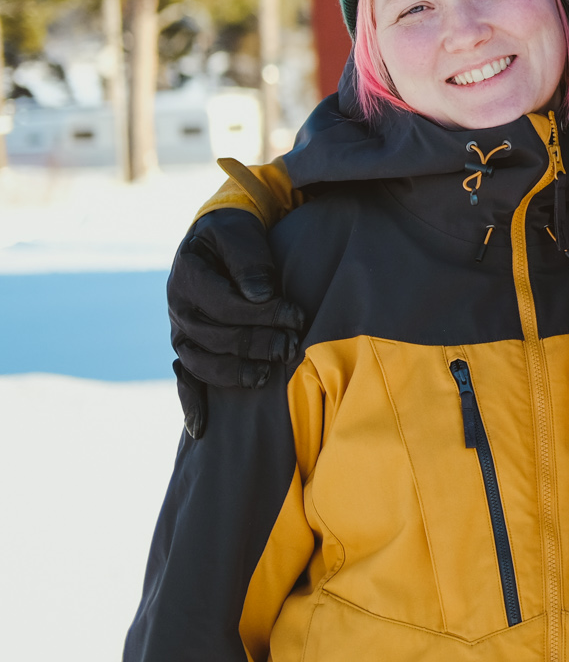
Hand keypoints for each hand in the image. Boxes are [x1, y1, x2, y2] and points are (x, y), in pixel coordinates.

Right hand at [167, 209, 304, 394]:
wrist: (217, 239)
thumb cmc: (234, 234)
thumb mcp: (240, 233)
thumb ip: (249, 260)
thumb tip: (261, 295)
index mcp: (187, 277)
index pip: (225, 305)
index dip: (262, 313)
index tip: (297, 316)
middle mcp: (178, 308)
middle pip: (216, 336)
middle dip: (257, 343)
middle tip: (291, 345)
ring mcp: (181, 331)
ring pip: (201, 362)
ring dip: (234, 372)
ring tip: (266, 376)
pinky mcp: (190, 347)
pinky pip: (185, 379)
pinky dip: (191, 403)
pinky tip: (201, 428)